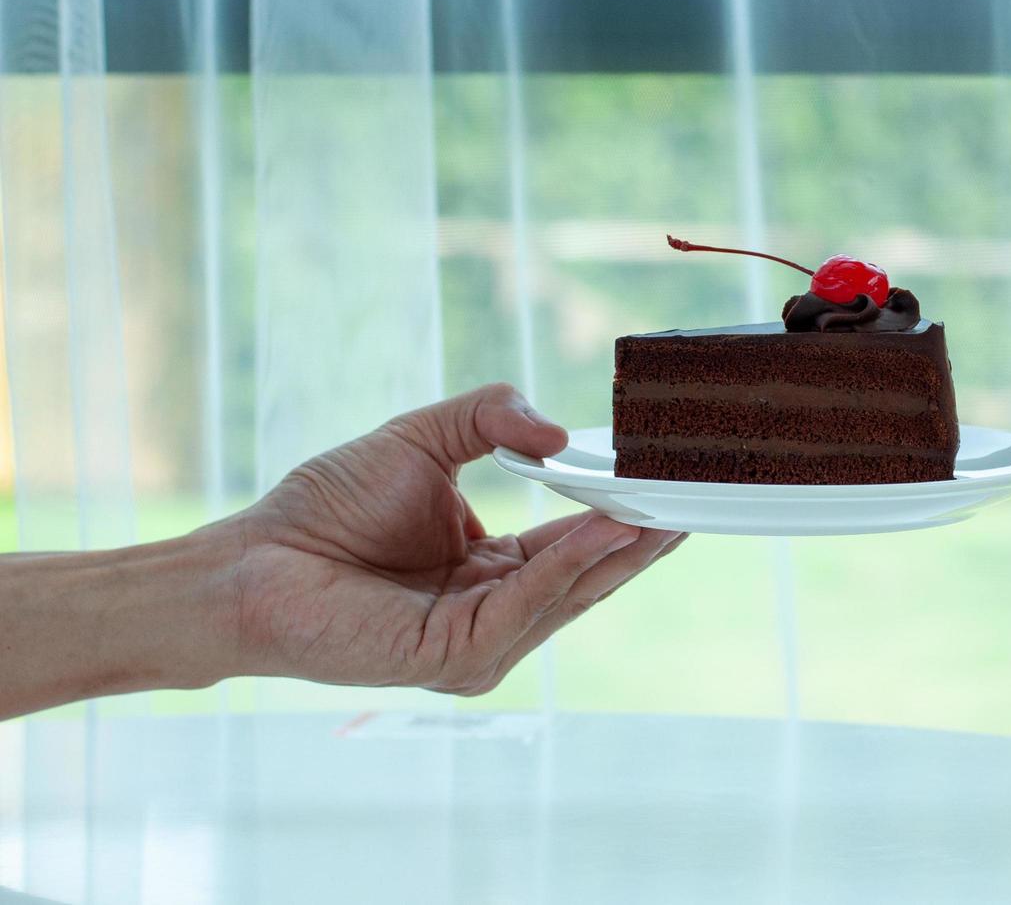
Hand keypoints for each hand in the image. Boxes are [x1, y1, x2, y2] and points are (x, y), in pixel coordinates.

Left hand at [223, 383, 681, 694]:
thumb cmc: (324, 507)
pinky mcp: (451, 657)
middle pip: (586, 577)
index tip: (668, 481)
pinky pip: (523, 609)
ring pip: (565, 597)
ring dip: (616, 553)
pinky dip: (565, 570)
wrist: (252, 557)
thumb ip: (488, 418)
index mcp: (492, 571)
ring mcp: (476, 642)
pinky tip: (597, 532)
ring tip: (658, 508)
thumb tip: (557, 433)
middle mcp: (492, 614)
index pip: (574, 544)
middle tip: (693, 498)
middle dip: (640, 539)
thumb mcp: (424, 440)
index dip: (622, 514)